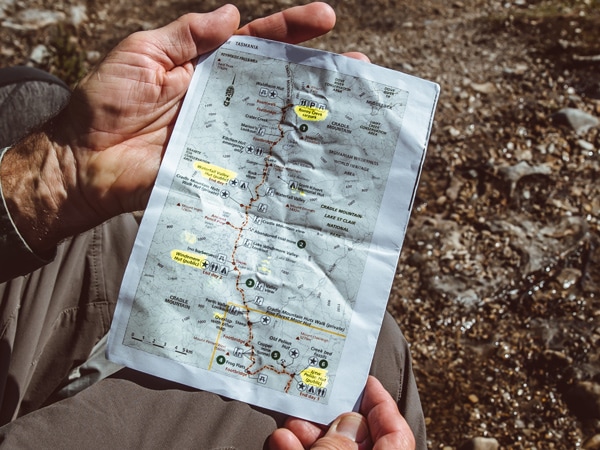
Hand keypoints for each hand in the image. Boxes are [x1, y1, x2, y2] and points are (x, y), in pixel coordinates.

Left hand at [1, 3, 364, 251]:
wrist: (82, 162)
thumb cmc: (104, 103)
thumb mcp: (141, 53)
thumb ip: (186, 34)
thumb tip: (232, 14)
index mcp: (205, 67)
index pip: (256, 42)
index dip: (290, 29)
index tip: (325, 19)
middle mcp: (222, 100)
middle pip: (277, 81)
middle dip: (317, 72)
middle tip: (357, 67)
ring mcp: (224, 135)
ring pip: (275, 120)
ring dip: (312, 115)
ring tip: (349, 108)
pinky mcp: (220, 167)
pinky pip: (257, 161)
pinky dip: (284, 159)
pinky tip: (313, 155)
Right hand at [269, 376, 414, 449]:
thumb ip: (342, 443)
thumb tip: (347, 423)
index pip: (396, 430)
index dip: (381, 401)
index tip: (363, 379)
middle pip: (355, 439)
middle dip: (329, 417)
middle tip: (313, 399)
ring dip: (305, 434)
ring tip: (290, 420)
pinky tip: (281, 440)